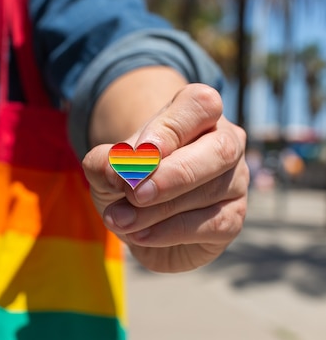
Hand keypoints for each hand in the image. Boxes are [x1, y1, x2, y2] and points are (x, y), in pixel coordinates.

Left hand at [82, 83, 248, 272]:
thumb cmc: (129, 179)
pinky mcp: (233, 218)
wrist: (138, 219)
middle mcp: (226, 142)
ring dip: (158, 210)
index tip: (138, 154)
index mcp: (198, 114)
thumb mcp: (105, 168)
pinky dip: (169, 232)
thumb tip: (115, 172)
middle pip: (221, 149)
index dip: (170, 130)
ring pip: (211, 191)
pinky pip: (213, 225)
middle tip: (134, 193)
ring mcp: (235, 181)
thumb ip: (103, 163)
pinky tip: (139, 235)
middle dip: (174, 173)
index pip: (200, 105)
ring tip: (119, 219)